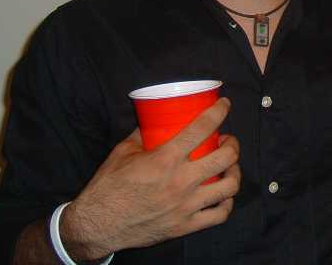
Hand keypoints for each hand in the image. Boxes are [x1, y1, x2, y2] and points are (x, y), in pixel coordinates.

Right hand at [60, 98, 240, 259]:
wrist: (97, 226)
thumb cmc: (109, 186)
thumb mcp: (124, 151)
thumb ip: (145, 133)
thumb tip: (159, 117)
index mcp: (165, 159)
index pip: (203, 128)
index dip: (219, 111)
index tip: (225, 105)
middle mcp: (181, 182)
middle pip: (226, 157)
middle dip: (233, 144)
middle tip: (227, 140)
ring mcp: (186, 206)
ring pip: (229, 187)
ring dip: (234, 172)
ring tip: (229, 166)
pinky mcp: (186, 226)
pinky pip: (220, 214)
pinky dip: (227, 202)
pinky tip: (222, 194)